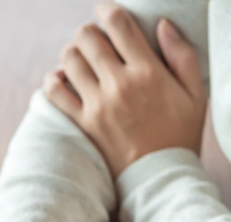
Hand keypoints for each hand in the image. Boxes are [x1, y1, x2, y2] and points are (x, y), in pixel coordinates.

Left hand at [43, 2, 206, 177]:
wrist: (159, 178)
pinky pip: (55, 93)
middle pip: (87, 37)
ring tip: (79, 60)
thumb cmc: (180, 136)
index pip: (118, 24)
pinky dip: (53, 80)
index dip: (107, 10)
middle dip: (88, 31)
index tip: (105, 11)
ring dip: (71, 53)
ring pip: (68, 60)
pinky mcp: (82, 125)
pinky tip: (62, 80)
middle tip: (94, 39)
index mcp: (147, 72)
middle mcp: (118, 85)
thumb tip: (161, 25)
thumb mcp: (195, 93)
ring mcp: (97, 105)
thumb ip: (182, 55)